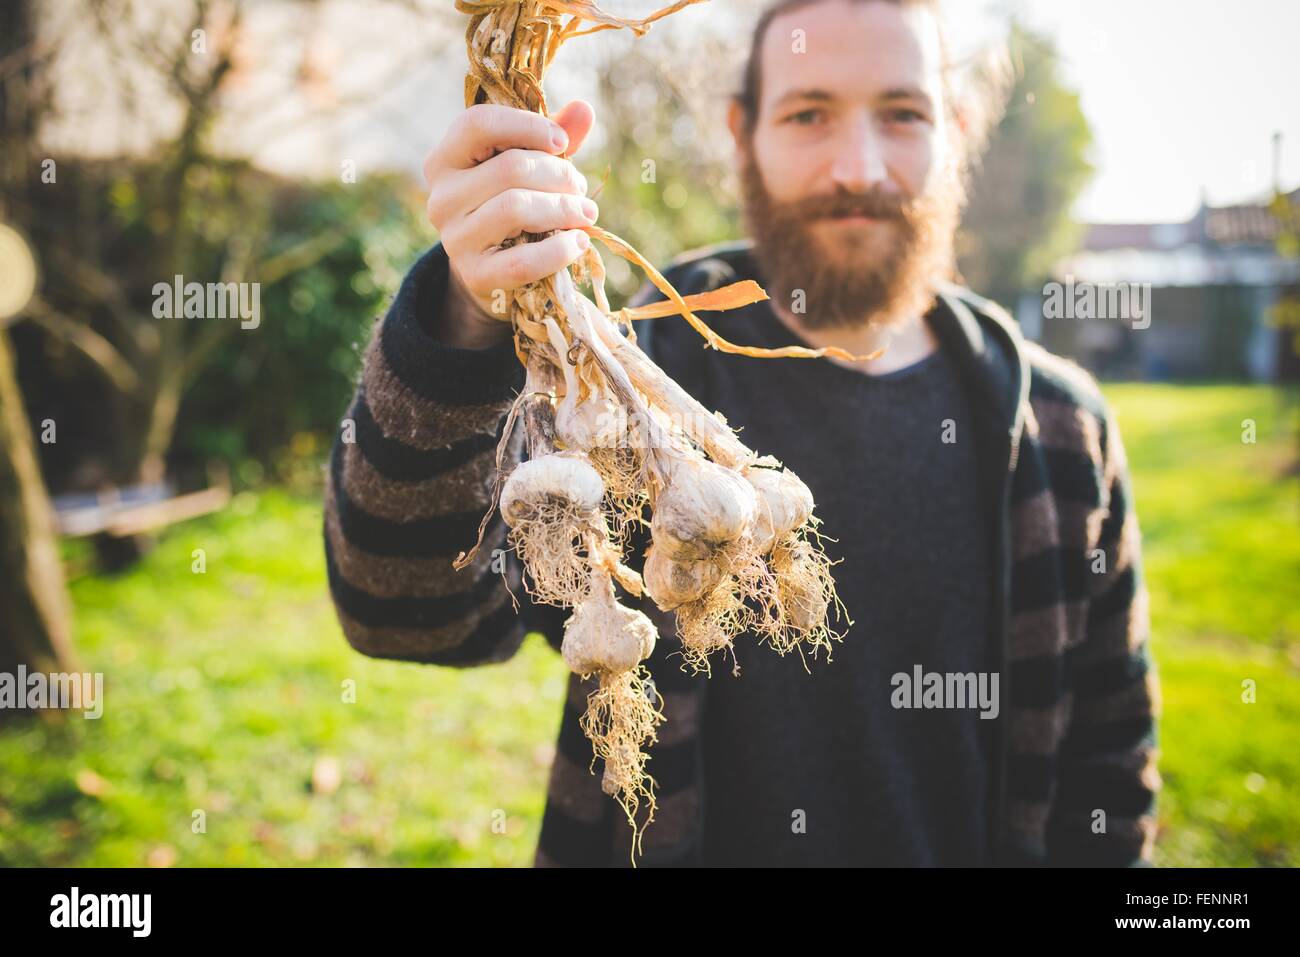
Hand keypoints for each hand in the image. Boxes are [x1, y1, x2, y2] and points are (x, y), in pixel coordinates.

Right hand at [423, 100, 596, 346]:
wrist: (490, 271)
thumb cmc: (510, 205)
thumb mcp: (525, 167)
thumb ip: (550, 139)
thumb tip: (584, 109)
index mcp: (445, 159)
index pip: (478, 123)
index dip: (527, 125)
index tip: (562, 142)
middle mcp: (441, 197)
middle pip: (509, 168)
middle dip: (558, 174)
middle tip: (581, 187)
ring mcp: (454, 239)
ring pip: (515, 208)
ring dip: (563, 208)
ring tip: (586, 213)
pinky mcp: (474, 275)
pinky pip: (523, 261)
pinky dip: (559, 250)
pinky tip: (579, 242)